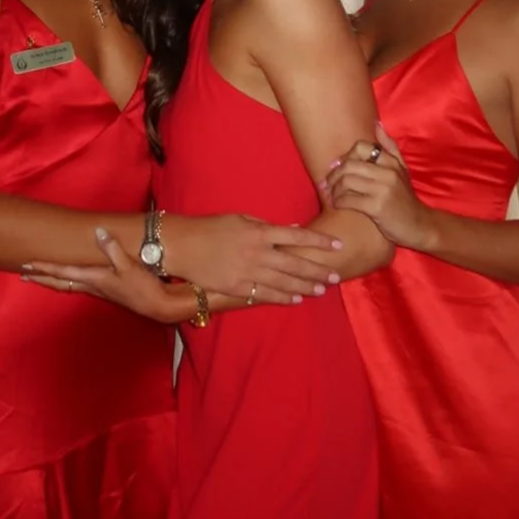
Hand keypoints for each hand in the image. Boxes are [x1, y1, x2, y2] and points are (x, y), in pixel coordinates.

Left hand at [22, 228, 190, 323]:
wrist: (158, 306)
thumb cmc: (143, 287)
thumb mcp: (128, 265)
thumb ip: (112, 249)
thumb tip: (98, 231)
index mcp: (94, 279)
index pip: (63, 272)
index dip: (45, 268)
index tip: (27, 265)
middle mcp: (93, 286)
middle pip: (61, 283)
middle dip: (42, 278)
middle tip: (23, 275)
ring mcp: (100, 290)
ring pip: (69, 286)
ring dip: (53, 281)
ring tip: (40, 277)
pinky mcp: (108, 291)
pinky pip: (80, 286)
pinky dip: (68, 282)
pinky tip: (71, 279)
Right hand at [164, 214, 341, 302]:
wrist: (182, 245)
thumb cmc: (210, 227)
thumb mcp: (240, 219)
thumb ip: (266, 226)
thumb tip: (292, 230)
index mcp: (260, 232)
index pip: (298, 236)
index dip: (320, 241)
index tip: (337, 245)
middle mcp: (258, 252)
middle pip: (296, 263)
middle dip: (318, 271)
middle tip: (335, 276)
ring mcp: (248, 272)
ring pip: (284, 282)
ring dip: (305, 287)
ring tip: (321, 290)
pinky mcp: (237, 287)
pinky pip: (265, 294)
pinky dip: (283, 297)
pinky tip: (296, 299)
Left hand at [320, 123, 432, 249]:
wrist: (419, 225)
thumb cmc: (405, 197)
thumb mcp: (402, 170)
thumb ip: (390, 147)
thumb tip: (376, 124)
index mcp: (392, 162)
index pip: (360, 147)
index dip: (345, 156)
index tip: (339, 167)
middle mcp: (388, 172)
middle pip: (349, 165)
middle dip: (333, 175)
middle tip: (327, 184)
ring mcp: (383, 190)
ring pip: (346, 181)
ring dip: (333, 190)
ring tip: (332, 195)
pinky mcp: (376, 207)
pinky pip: (348, 200)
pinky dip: (338, 202)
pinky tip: (338, 205)